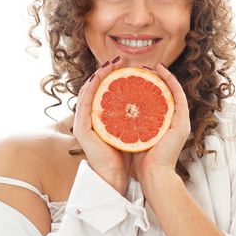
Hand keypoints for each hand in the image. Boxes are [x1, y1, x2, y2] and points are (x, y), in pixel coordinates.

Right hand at [71, 56, 132, 195]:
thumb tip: (153, 90)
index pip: (106, 92)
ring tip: (110, 64)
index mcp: (106, 119)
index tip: (127, 64)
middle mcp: (94, 120)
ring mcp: (86, 125)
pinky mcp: (83, 130)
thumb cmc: (143, 153)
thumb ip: (143, 110)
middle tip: (119, 59)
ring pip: (88, 92)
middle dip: (105, 71)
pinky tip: (100, 78)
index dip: (113, 76)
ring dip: (97, 76)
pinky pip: (85, 104)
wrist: (141, 176)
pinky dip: (91, 89)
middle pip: (96, 89)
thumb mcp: (144, 125)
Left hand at [132, 63, 190, 185]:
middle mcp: (175, 121)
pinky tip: (160, 72)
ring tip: (152, 66)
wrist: (154, 176)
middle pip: (167, 94)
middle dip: (157, 78)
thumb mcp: (134, 137)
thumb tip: (116, 112)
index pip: (159, 101)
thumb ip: (131, 125)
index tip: (138, 75)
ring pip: (174, 92)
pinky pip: (178, 96)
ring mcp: (181, 121)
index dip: (150, 86)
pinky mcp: (182, 122)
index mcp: (164, 126)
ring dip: (164, 76)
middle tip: (143, 67)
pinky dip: (170, 82)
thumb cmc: (142, 162)